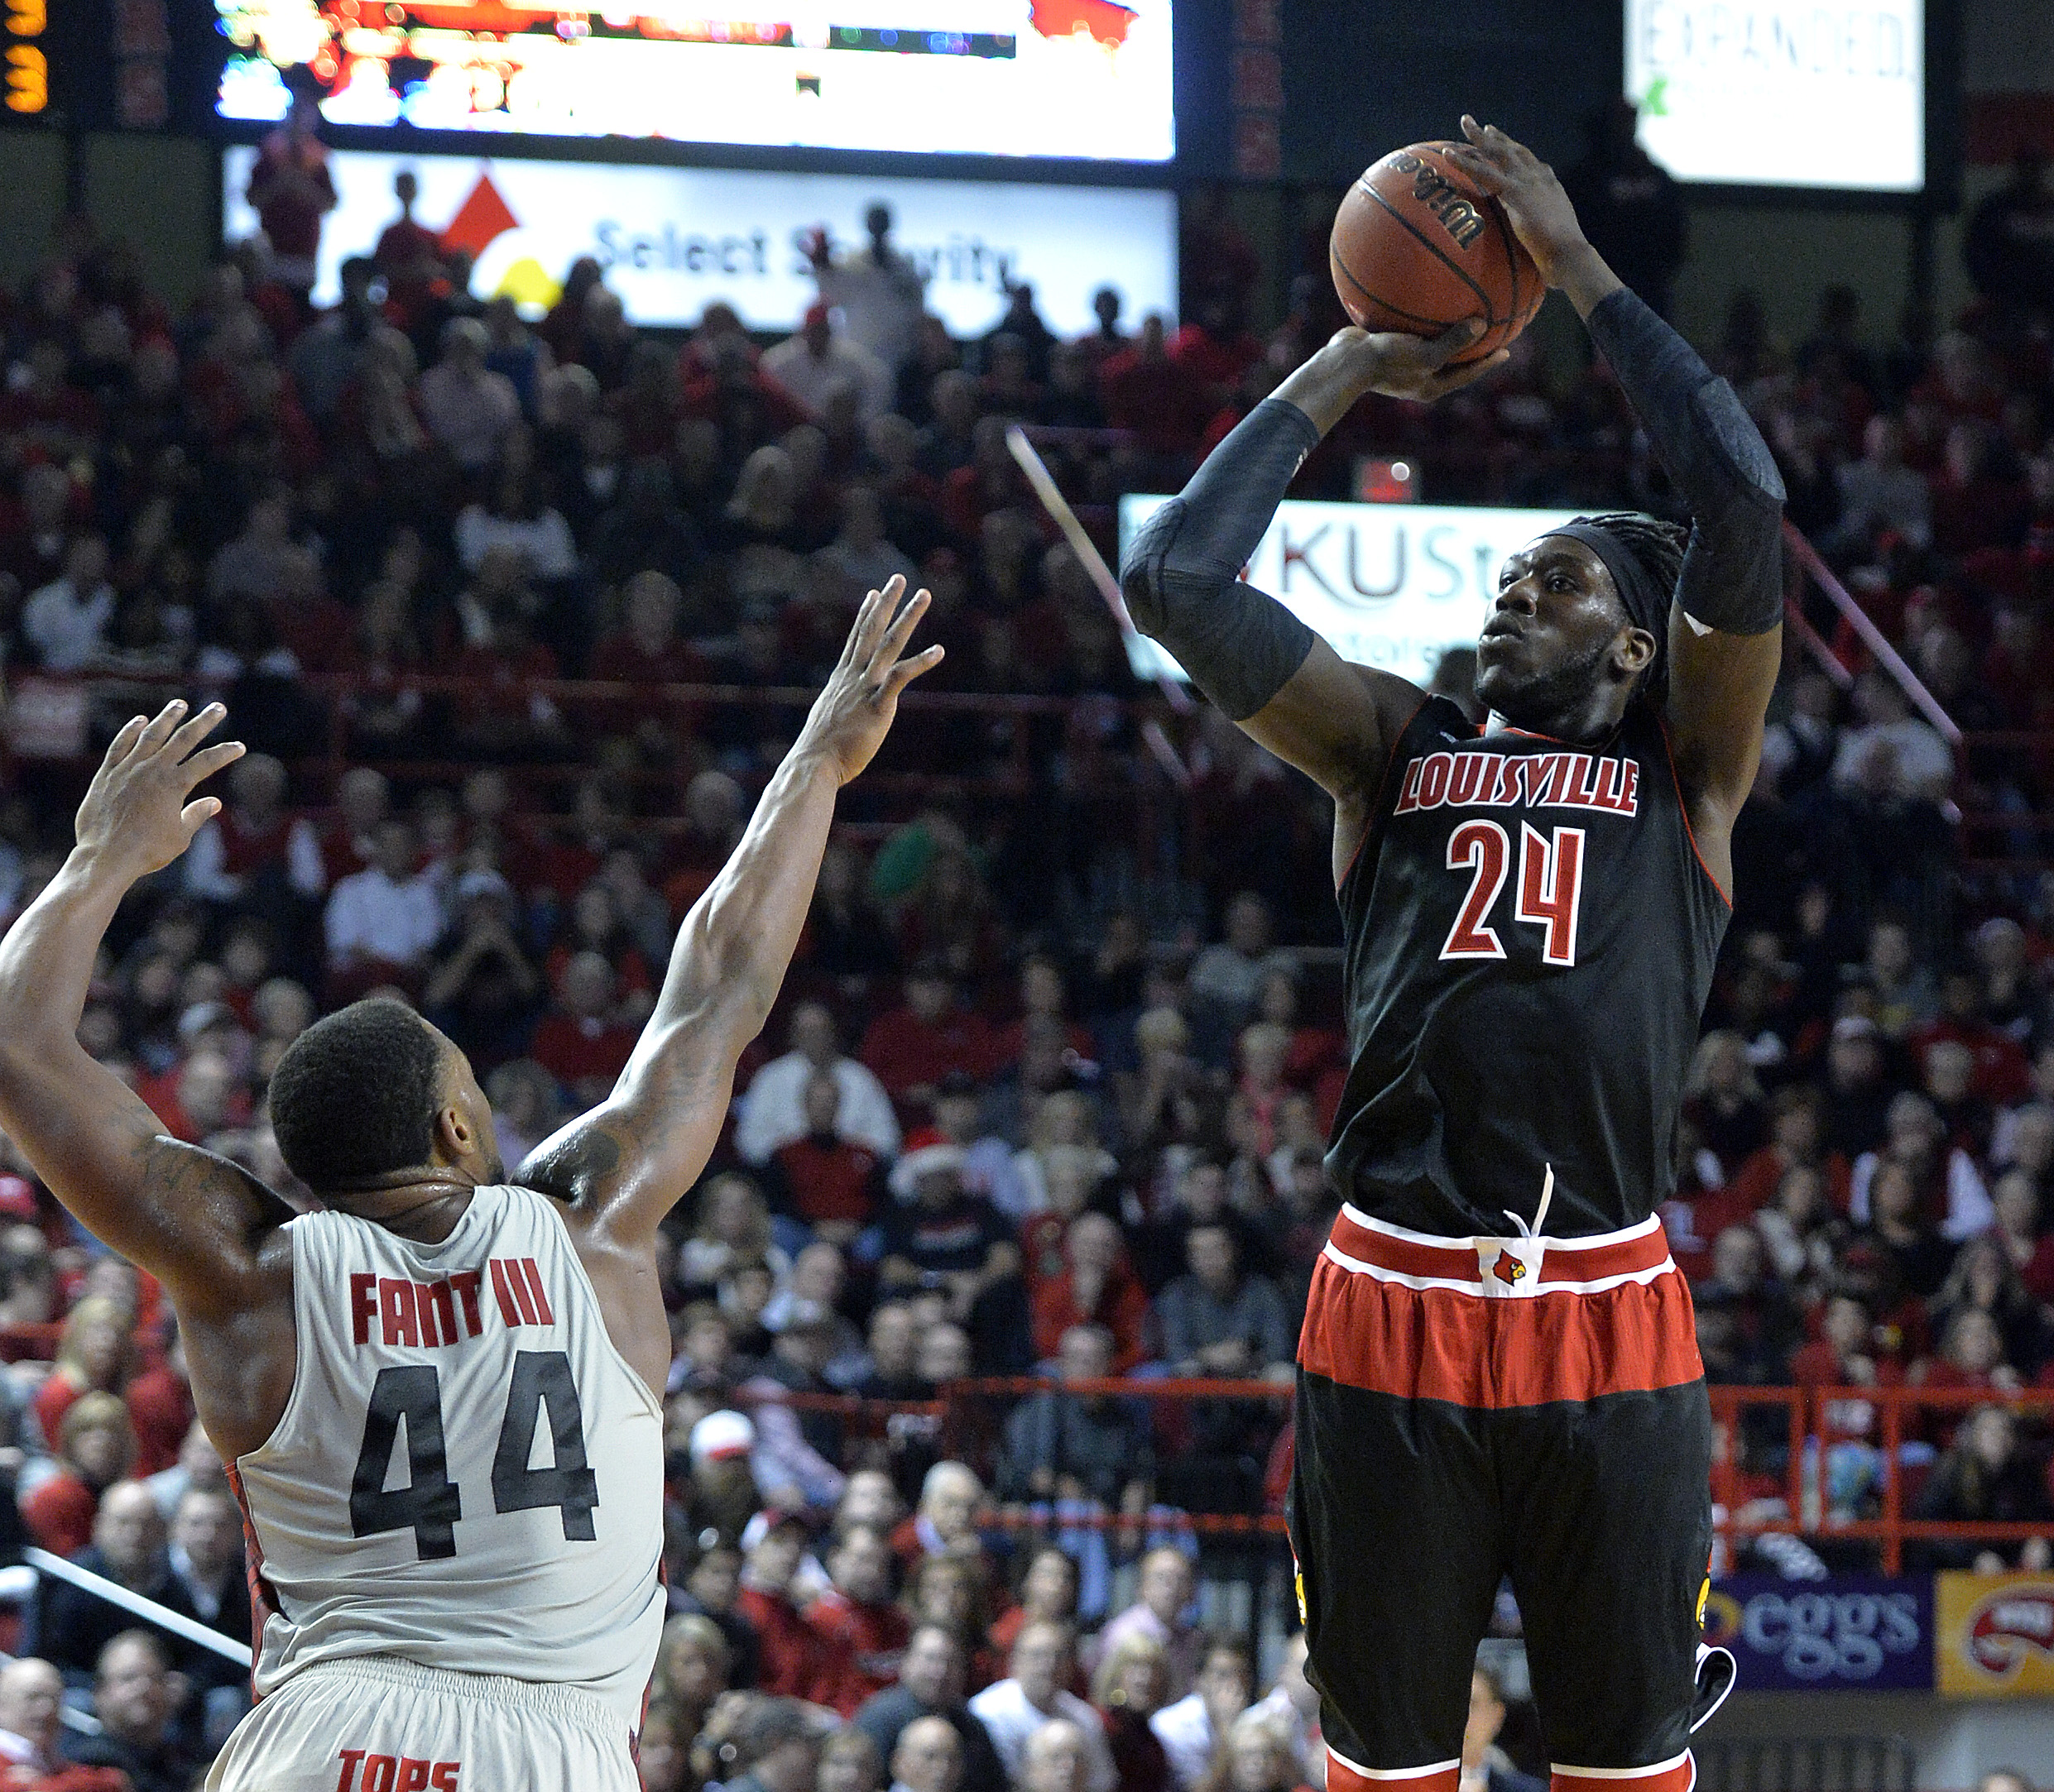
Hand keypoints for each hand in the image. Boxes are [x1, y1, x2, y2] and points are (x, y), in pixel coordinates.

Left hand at [74, 702, 244, 882]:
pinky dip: (130, 732)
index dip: (226, 753)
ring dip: (167, 718)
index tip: (240, 747)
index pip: (207, 762)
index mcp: (175, 786)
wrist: (105, 856)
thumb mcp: (180, 837)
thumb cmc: (147, 851)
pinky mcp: (107, 774)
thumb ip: (196, 815)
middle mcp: (153, 771)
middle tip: (218, 708)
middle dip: (204, 722)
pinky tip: (140, 721)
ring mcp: (128, 769)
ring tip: (179, 704)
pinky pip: (119, 746)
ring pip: (151, 735)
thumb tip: (214, 803)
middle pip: (183, 739)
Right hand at [799, 576, 943, 785]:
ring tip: (925, 595)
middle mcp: (853, 677)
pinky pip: (901, 677)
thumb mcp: (829, 724)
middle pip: (872, 630)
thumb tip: (840, 719)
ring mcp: (865, 688)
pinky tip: (939, 650)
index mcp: (841, 680)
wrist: (814, 764)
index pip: (855, 639)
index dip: (866, 614)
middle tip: (899, 578)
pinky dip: (921, 661)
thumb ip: (840, 713)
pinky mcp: (878, 705)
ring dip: (908, 617)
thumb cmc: (820, 753)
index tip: (874, 593)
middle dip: (887, 602)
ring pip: (889, 644)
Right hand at [1278, 320, 1504, 432]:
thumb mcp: (1425, 354)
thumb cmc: (1386, 362)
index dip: (1487, 363)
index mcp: (1428, 385)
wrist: (1344, 362)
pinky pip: (1410, 329)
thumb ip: (1454, 341)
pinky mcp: (1386, 346)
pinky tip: (1423, 296)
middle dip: (1469, 349)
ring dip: (1445, 331)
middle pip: (1451, 361)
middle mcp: (1416, 376)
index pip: (1466, 374)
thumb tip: (1482, 325)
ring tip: (1460, 313)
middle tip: (1490, 333)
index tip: (1506, 352)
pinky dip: (1419, 316)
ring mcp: (1400, 362)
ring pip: (1430, 344)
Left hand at [1442, 116, 1601, 293]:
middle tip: (1480, 125)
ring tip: (1465, 122)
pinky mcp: (1514, 192)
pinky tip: (1448, 155)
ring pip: (1498, 153)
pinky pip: (1483, 173)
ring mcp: (1526, 182)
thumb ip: (1540, 222)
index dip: (1514, 150)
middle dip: (1496, 137)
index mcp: (1549, 184)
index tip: (1503, 141)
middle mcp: (1538, 176)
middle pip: (1513, 150)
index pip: (1529, 161)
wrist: (1568, 252)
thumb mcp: (1552, 229)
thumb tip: (1533, 231)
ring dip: (1479, 138)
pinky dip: (1464, 162)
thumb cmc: (1561, 251)